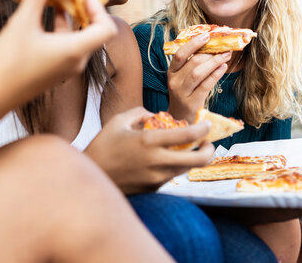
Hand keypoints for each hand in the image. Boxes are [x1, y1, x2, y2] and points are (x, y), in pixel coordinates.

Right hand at [0, 0, 116, 110]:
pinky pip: (68, 47)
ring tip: (58, 0)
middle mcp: (77, 61)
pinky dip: (62, 32)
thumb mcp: (22, 24)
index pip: (106, 29)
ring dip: (71, 20)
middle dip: (84, 10)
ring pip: (79, 39)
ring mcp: (68, 68)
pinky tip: (46, 18)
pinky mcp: (57, 71)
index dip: (99, 9)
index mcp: (76, 50)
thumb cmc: (10, 62)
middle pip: (94, 32)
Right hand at [85, 107, 214, 194]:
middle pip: (197, 160)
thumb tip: (154, 115)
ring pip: (186, 169)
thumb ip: (139, 113)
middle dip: (209, 150)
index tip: (208, 124)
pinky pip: (172, 175)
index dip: (203, 129)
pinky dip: (176, 166)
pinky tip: (168, 159)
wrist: (92, 176)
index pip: (188, 135)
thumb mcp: (118, 121)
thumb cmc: (103, 145)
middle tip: (208, 143)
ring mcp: (156, 178)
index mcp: (149, 141)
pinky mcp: (153, 188)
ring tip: (191, 149)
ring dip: (193, 159)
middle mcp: (157, 161)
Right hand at [167, 33, 229, 121]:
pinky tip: (223, 68)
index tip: (206, 35)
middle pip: (192, 62)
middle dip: (210, 53)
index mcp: (171, 72)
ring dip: (214, 62)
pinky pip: (205, 86)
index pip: (179, 54)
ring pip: (198, 73)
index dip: (193, 44)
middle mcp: (174, 82)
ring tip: (226, 55)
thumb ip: (191, 65)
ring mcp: (181, 93)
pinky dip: (215, 75)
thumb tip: (211, 47)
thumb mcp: (182, 79)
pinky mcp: (191, 103)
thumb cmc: (185, 95)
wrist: (179, 119)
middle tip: (224, 47)